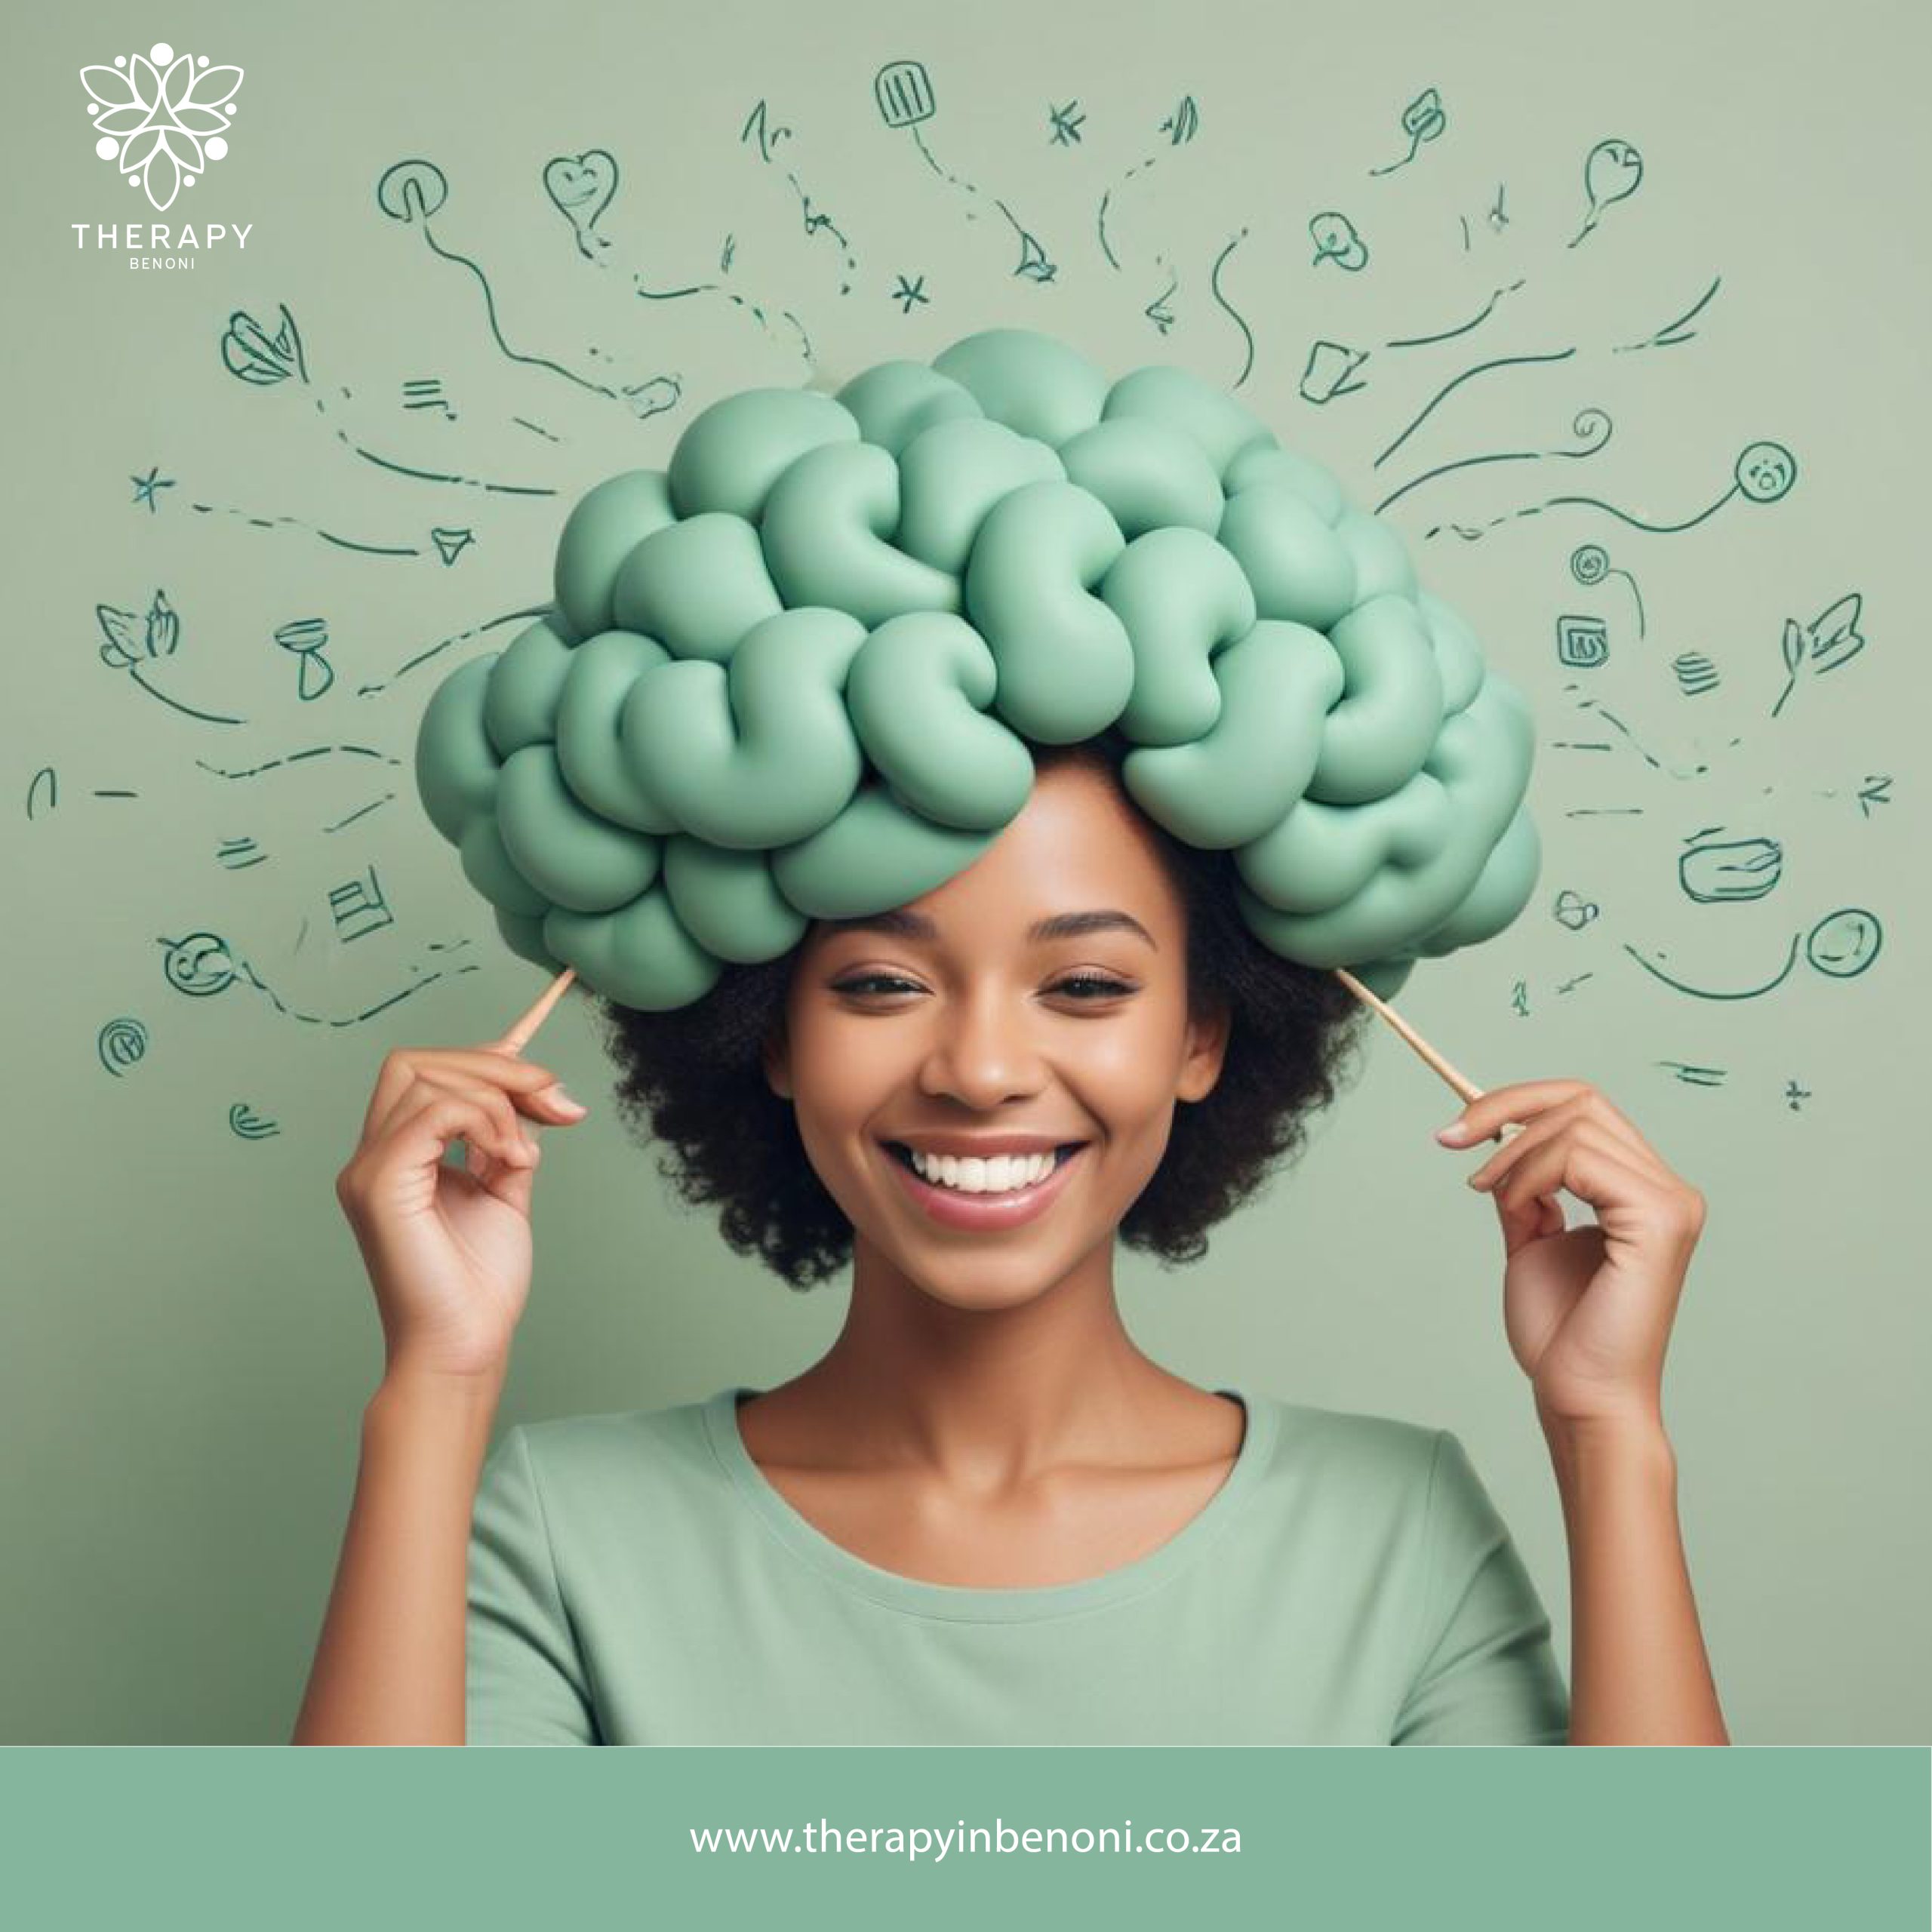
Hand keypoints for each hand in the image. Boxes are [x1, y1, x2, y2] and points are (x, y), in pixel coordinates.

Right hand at [335, 1038, 589, 1381]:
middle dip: (497, 1068)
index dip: (485, 1061)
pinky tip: (510, 1158)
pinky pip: (431, 1113)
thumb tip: (536, 1090)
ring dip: (496, 1098)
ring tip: (525, 1152)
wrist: (466, 1345)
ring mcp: (368, 1169)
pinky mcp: (379, 1185)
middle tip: (555, 1101)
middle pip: (418, 1062)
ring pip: (425, 1077)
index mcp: (397, 1157)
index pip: (424, 1073)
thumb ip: (507, 1139)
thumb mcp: (504, 1191)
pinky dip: (482, 1120)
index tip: (546, 1082)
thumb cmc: (480, 1284)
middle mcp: (372, 1157)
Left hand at [1436, 1080, 1706, 1429]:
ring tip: (1492, 1199)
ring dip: (1512, 1155)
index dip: (1516, 1102)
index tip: (1455, 1131)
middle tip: (1452, 1143)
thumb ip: (1525, 1190)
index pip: (1585, 1107)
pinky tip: (1517, 1210)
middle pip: (1582, 1098)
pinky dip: (1531, 1175)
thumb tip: (1499, 1141)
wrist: (1578, 1395)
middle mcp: (1668, 1189)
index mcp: (1643, 1192)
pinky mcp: (1660, 1218)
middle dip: (1503, 1110)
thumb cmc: (1561, 1334)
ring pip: (1574, 1124)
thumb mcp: (1531, 1241)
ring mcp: (1671, 1202)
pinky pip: (1579, 1157)